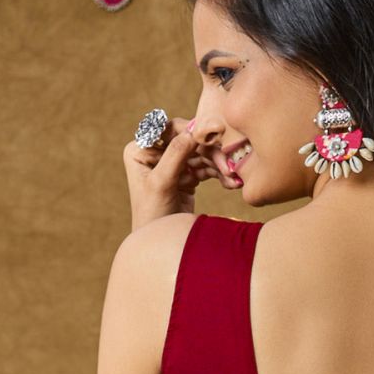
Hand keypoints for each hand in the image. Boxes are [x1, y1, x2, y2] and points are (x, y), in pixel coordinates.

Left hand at [123, 116, 224, 230]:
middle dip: (209, 152)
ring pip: (200, 154)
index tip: (210, 137)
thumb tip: (192, 130)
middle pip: (188, 141)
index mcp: (140, 149)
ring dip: (218, 165)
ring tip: (233, 178)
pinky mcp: (186, 175)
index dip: (189, 130)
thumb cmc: (152, 216)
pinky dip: (219, 174)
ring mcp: (172, 163)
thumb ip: (175, 154)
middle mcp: (155, 152)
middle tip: (227, 165)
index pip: (167, 129)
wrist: (162, 244)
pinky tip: (231, 183)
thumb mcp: (161, 183)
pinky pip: (206, 167)